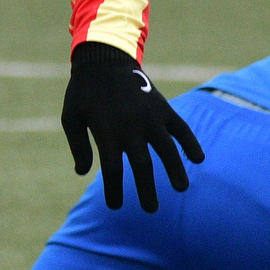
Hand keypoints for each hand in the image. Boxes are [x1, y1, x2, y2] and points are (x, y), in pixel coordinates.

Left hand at [60, 42, 204, 210]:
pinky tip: (198, 159)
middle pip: (143, 166)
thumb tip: (83, 174)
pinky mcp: (163, 108)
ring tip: (181, 189)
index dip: (114, 191)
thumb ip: (78, 146)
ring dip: (176, 171)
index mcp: (107, 132)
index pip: (113, 171)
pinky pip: (181, 128)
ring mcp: (150, 117)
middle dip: (147, 191)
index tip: (115, 206)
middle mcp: (131, 127)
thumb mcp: (70, 117)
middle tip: (150, 210)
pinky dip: (191, 143)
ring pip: (167, 150)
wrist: (103, 59)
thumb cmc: (83, 91)